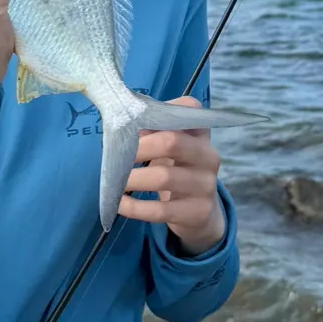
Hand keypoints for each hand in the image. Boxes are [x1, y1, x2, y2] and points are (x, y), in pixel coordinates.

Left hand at [118, 96, 225, 254]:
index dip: (157, 113)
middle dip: (138, 148)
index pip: (188, 108)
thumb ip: (150, 132)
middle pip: (170, 142)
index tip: (132, 124)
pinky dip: (135, 207)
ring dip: (132, 179)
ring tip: (114, 182)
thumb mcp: (169, 148)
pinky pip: (161, 210)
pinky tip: (120, 203)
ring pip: (163, 178)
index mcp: (200, 133)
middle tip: (115, 157)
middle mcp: (208, 156)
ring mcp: (206, 185)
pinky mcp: (198, 212)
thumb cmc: (176, 169)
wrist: (200, 212)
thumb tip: (120, 125)